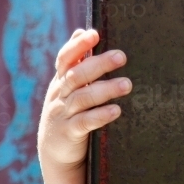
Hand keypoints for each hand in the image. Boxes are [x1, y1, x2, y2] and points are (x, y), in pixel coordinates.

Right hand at [38, 29, 130, 169]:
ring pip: (82, 98)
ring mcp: (62, 114)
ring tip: (126, 84)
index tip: (94, 34)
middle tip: (121, 56)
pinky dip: (100, 116)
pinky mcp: (69, 133)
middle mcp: (59, 95)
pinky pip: (84, 122)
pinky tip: (116, 111)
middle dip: (99, 64)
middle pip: (77, 75)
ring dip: (105, 90)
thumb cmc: (70, 112)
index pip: (65, 59)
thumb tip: (82, 31)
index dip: (77, 46)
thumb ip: (77, 63)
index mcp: (61, 81)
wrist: (56, 152)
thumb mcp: (69, 87)